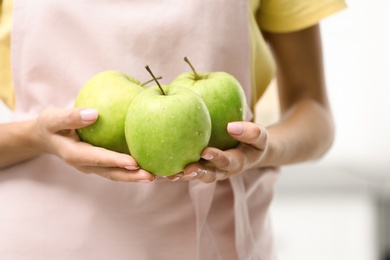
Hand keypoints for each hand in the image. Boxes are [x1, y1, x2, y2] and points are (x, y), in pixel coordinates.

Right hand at [35, 108, 155, 181]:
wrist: (45, 137)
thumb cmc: (50, 125)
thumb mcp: (53, 118)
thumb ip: (71, 116)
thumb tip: (94, 113)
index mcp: (75, 155)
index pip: (98, 158)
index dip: (116, 161)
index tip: (134, 162)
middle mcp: (86, 165)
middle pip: (112, 173)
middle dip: (132, 176)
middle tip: (152, 176)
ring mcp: (94, 167)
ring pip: (116, 174)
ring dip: (135, 176)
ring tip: (155, 175)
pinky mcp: (100, 164)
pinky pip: (117, 168)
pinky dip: (132, 169)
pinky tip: (149, 164)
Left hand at [170, 122, 268, 182]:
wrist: (250, 151)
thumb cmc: (255, 141)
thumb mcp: (261, 136)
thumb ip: (251, 132)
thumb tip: (231, 126)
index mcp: (237, 164)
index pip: (226, 162)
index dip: (217, 158)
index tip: (206, 151)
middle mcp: (221, 171)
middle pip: (208, 175)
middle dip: (196, 173)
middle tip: (184, 171)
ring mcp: (209, 170)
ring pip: (194, 175)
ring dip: (181, 176)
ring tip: (167, 175)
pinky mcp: (199, 166)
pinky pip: (185, 170)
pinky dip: (173, 169)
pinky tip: (158, 166)